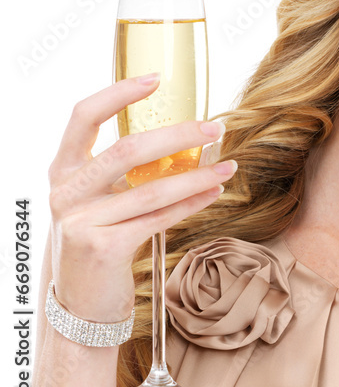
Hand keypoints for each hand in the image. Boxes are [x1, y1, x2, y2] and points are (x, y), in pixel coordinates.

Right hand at [47, 73, 236, 323]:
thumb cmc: (99, 242)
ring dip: (198, 175)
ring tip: (229, 167)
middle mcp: (65, 192)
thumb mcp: (98, 201)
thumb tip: (182, 136)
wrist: (81, 306)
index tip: (157, 79)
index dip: (119, 94)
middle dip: (178, 135)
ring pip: (152, 188)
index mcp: (62, 171)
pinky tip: (214, 193)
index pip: (83, 117)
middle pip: (128, 150)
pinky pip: (159, 218)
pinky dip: (192, 203)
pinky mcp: (104, 248)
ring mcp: (81, 222)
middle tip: (216, 129)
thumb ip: (122, 172)